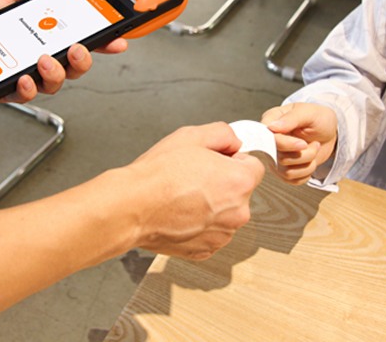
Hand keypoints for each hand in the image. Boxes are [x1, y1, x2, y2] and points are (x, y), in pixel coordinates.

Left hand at [0, 0, 127, 102]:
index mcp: (43, 35)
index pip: (81, 39)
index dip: (103, 42)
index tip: (118, 39)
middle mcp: (38, 57)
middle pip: (75, 67)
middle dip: (84, 60)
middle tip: (76, 49)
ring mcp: (24, 74)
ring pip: (55, 84)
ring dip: (56, 74)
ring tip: (42, 60)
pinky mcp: (6, 90)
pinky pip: (26, 96)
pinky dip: (28, 88)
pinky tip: (23, 77)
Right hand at [126, 123, 264, 260]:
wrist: (131, 208)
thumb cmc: (157, 175)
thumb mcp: (192, 136)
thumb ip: (224, 134)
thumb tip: (234, 142)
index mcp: (240, 182)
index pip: (254, 167)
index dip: (232, 160)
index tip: (214, 162)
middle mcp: (238, 212)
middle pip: (240, 192)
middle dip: (222, 183)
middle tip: (192, 177)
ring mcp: (222, 235)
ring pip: (224, 214)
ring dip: (211, 206)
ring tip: (182, 196)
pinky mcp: (205, 250)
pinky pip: (210, 232)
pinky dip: (198, 225)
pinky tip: (179, 213)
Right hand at [261, 103, 336, 184]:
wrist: (328, 132)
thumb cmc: (318, 118)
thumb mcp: (309, 113)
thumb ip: (291, 119)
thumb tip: (272, 127)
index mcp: (270, 121)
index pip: (269, 139)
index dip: (286, 144)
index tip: (303, 144)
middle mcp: (269, 141)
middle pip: (279, 158)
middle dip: (304, 154)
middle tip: (315, 144)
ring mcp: (274, 157)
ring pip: (286, 172)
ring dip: (307, 164)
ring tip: (314, 150)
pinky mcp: (283, 169)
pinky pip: (292, 180)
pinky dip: (306, 173)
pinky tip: (311, 161)